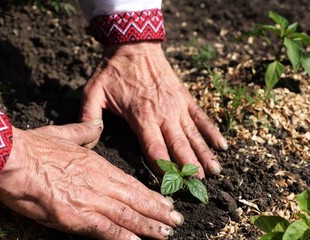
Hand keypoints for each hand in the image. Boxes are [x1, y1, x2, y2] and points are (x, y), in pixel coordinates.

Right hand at [0, 120, 183, 239]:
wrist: (13, 158)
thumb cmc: (34, 145)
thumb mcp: (63, 132)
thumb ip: (83, 130)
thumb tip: (97, 126)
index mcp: (95, 163)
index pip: (129, 182)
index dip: (148, 194)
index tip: (164, 201)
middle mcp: (98, 182)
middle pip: (134, 199)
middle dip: (156, 212)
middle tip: (176, 221)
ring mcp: (89, 199)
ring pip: (126, 215)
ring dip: (148, 226)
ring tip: (166, 233)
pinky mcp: (76, 216)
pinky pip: (106, 230)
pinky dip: (124, 237)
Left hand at [80, 42, 227, 177]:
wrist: (134, 45)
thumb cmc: (112, 70)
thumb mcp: (93, 91)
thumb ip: (88, 115)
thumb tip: (87, 138)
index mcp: (141, 116)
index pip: (154, 149)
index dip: (164, 169)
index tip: (171, 187)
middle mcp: (163, 114)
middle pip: (179, 146)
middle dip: (189, 168)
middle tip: (199, 187)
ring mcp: (177, 106)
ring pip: (193, 135)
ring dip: (204, 154)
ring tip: (216, 173)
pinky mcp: (185, 97)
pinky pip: (201, 117)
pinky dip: (212, 131)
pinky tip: (222, 146)